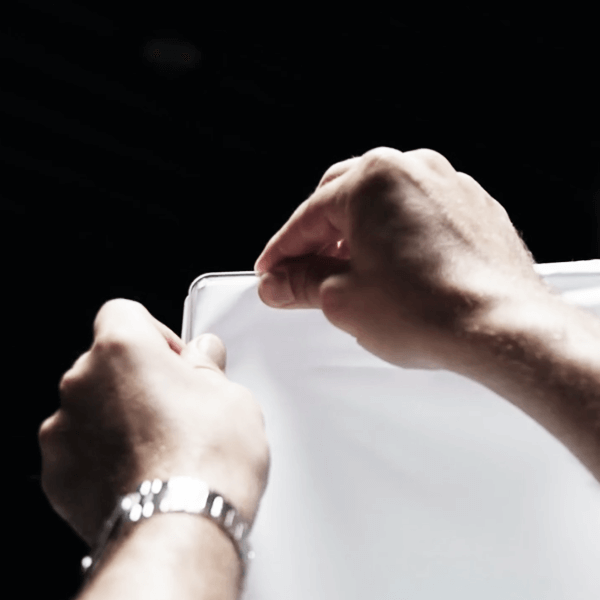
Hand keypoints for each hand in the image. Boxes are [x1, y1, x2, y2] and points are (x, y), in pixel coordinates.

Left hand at [38, 299, 269, 547]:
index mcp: (122, 349)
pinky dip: (105, 453)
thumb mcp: (231, 395)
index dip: (155, 333)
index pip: (125, 312)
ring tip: (163, 444)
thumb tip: (203, 354)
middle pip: (108, 362)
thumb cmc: (204, 462)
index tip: (177, 359)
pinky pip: (81, 448)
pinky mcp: (58, 474)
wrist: (180, 530)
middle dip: (140, 377)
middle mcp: (82, 383)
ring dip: (121, 415)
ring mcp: (64, 430)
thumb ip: (208, 366)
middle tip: (178, 404)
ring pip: (93, 406)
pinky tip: (143, 470)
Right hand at [255, 147, 556, 371]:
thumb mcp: (343, 300)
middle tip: (304, 276)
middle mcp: (412, 170)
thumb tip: (281, 283)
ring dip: (358, 238)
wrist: (503, 327)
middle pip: (344, 203)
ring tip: (349, 278)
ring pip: (383, 207)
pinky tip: (392, 271)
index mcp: (372, 179)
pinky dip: (396, 239)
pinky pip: (418, 217)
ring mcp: (447, 186)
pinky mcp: (471, 208)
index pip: (307, 217)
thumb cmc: (431, 309)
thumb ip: (302, 284)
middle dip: (319, 241)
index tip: (273, 271)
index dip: (282, 251)